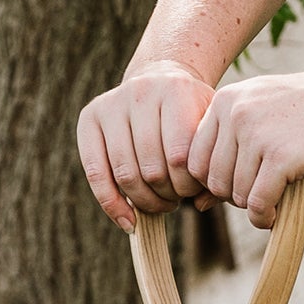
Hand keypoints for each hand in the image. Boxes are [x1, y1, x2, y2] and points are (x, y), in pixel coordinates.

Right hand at [77, 61, 215, 232]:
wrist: (162, 81)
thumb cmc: (192, 116)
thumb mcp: (211, 132)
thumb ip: (214, 166)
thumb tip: (199, 205)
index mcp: (175, 92)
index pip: (179, 158)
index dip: (188, 186)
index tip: (194, 191)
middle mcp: (140, 92)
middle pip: (151, 169)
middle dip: (167, 195)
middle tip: (176, 199)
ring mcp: (111, 103)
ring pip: (126, 174)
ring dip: (145, 202)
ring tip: (160, 203)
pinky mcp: (90, 117)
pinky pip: (96, 172)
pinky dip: (112, 205)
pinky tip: (129, 223)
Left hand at [188, 62, 303, 227]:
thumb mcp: (260, 116)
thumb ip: (228, 150)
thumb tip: (197, 205)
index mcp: (224, 102)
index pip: (194, 161)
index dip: (215, 182)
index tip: (241, 184)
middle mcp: (235, 114)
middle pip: (213, 181)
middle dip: (234, 197)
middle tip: (260, 193)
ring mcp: (257, 134)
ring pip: (235, 195)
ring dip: (254, 208)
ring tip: (272, 202)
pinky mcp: (282, 156)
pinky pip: (258, 203)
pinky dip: (264, 217)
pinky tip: (276, 214)